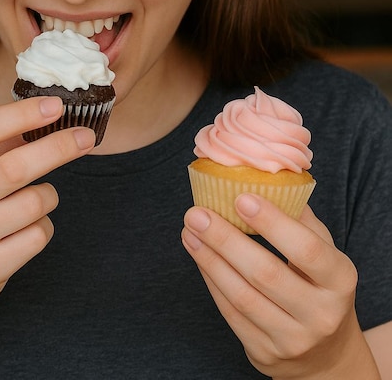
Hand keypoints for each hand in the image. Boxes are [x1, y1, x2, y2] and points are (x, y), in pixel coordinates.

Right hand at [0, 96, 94, 318]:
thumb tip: (48, 114)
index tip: (56, 105)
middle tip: (86, 137)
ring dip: (48, 197)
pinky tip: (23, 232)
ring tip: (33, 202)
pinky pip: (38, 235)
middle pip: (16, 167)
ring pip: (35, 203)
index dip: (23, 114)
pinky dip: (43, 227)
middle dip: (58, 147)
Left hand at [182, 196, 376, 378]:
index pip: (307, 250)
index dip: (274, 223)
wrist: (325, 354)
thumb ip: (300, 218)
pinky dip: (211, 280)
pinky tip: (199, 255)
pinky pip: (231, 313)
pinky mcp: (265, 354)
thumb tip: (264, 176)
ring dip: (209, 259)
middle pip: (266, 274)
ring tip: (190, 230)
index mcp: (340, 280)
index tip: (241, 197)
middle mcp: (320, 314)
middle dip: (226, 240)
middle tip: (197, 213)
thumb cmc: (319, 285)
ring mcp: (293, 339)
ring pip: (242, 296)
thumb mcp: (324, 252)